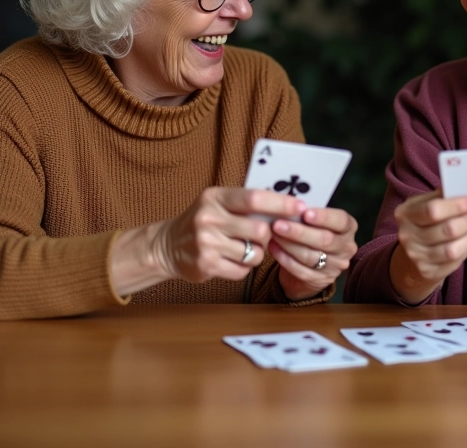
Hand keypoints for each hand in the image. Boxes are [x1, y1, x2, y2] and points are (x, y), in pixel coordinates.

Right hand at [151, 186, 306, 283]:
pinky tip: (231, 259)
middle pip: (259, 229)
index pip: (254, 197)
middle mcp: (209, 218)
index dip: (280, 203)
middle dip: (268, 235)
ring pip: (254, 253)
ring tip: (243, 247)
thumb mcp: (218, 202)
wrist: (167, 245)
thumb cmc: (203, 220)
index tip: (299, 207)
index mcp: (215, 196)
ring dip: (256, 254)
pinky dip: (243, 267)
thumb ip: (246, 202)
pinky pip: (242, 270)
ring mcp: (206, 243)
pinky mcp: (206, 265)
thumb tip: (286, 204)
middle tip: (263, 235)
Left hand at [269, 207, 358, 300]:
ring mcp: (335, 267)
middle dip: (299, 232)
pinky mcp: (321, 281)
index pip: (341, 221)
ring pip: (310, 256)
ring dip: (289, 245)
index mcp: (348, 228)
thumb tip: (289, 206)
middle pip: (325, 240)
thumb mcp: (317, 221)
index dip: (324, 217)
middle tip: (278, 224)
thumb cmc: (312, 232)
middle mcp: (346, 248)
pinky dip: (284, 258)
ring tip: (272, 234)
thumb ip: (308, 214)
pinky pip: (300, 270)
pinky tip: (273, 247)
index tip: (305, 213)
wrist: (311, 264)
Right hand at [390, 191, 466, 303]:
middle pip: (446, 230)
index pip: (433, 210)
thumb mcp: (423, 206)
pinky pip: (454, 262)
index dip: (456, 206)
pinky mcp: (428, 272)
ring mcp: (416, 256)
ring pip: (452, 249)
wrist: (409, 259)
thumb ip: (439, 196)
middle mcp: (407, 236)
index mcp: (404, 214)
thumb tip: (463, 184)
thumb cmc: (422, 224)